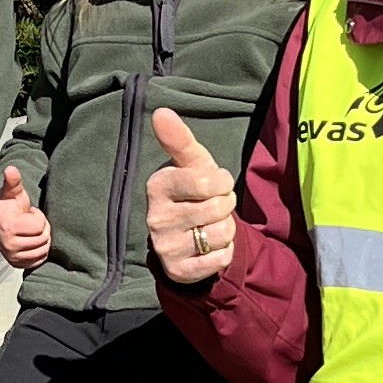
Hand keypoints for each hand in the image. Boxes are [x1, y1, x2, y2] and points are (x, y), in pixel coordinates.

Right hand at [0, 166, 51, 269]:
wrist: (1, 223)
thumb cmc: (10, 206)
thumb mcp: (13, 192)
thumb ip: (13, 181)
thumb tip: (10, 169)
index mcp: (8, 228)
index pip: (39, 226)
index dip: (38, 217)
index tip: (28, 214)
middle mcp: (9, 246)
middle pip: (43, 239)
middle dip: (41, 228)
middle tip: (30, 223)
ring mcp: (13, 258)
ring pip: (43, 250)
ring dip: (42, 239)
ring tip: (31, 232)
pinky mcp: (18, 265)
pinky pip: (40, 260)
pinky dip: (40, 251)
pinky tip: (32, 242)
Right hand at [143, 108, 236, 282]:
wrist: (187, 238)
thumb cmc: (193, 191)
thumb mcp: (191, 164)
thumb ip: (179, 138)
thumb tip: (161, 111)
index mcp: (157, 186)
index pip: (207, 181)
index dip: (222, 182)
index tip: (214, 184)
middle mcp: (156, 217)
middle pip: (217, 208)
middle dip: (226, 206)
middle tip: (213, 207)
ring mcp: (165, 246)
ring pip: (221, 234)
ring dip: (226, 230)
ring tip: (211, 226)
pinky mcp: (177, 271)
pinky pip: (219, 259)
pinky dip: (223, 253)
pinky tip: (208, 247)